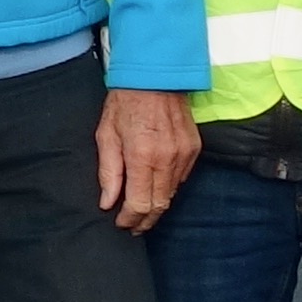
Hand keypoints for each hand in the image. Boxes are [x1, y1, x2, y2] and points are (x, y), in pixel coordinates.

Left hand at [93, 86, 198, 230]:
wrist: (156, 75)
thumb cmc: (125, 102)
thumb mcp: (106, 135)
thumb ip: (108, 172)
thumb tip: (108, 202)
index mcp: (142, 156)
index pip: (140, 204)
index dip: (130, 219)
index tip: (121, 224)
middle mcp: (168, 159)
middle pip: (160, 205)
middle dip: (145, 220)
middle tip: (133, 226)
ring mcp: (184, 154)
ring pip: (172, 194)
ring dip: (157, 206)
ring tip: (142, 211)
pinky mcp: (195, 149)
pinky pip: (181, 178)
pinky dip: (168, 187)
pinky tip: (155, 187)